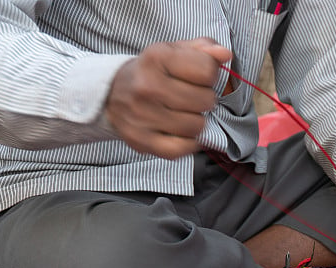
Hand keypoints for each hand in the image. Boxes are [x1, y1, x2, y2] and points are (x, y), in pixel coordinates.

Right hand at [105, 38, 231, 158]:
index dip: (210, 75)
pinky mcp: (141, 140)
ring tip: (184, 113)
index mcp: (157, 57)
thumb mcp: (174, 52)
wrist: (111, 94)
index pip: (208, 70)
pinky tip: (181, 132)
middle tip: (191, 98)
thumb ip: (203, 49)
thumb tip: (224, 55)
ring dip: (196, 122)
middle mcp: (147, 86)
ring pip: (197, 126)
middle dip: (204, 99)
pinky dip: (188, 143)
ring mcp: (142, 115)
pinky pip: (182, 148)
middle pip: (205, 100)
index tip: (199, 77)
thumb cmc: (152, 72)